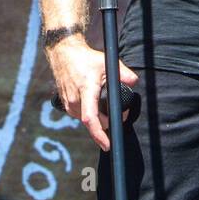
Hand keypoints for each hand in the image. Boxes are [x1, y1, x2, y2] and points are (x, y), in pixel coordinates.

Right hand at [48, 37, 139, 151]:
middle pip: (94, 122)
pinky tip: (96, 103)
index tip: (107, 144)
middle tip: (121, 114)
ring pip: (88, 119)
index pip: (91, 118)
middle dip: (108, 123)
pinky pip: (82, 115)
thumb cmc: (85, 59)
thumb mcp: (106, 62)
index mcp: (86, 91)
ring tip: (108, 106)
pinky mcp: (67, 105)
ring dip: (99, 118)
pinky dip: (91, 113)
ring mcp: (69, 104)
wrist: (64, 54)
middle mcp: (75, 101)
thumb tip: (134, 82)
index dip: (99, 134)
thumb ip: (123, 73)